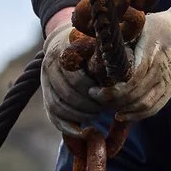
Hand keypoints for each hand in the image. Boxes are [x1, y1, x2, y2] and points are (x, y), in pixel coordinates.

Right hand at [40, 15, 103, 140]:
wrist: (64, 39)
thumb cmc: (90, 41)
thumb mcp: (98, 42)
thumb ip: (108, 54)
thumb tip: (125, 71)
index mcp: (63, 51)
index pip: (77, 79)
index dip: (93, 91)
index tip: (107, 94)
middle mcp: (49, 66)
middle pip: (67, 94)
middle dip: (87, 105)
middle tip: (104, 108)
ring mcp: (45, 81)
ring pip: (57, 106)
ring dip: (79, 115)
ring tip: (96, 114)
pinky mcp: (45, 94)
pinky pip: (53, 115)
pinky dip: (67, 126)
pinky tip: (82, 130)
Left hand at [81, 8, 170, 125]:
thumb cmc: (159, 26)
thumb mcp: (140, 26)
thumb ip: (122, 39)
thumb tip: (96, 47)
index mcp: (151, 54)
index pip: (129, 81)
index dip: (111, 90)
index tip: (94, 89)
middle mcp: (160, 71)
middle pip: (134, 95)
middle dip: (111, 100)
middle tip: (95, 96)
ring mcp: (167, 82)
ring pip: (143, 105)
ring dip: (123, 109)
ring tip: (106, 105)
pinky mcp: (170, 89)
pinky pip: (154, 108)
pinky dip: (137, 115)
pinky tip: (122, 115)